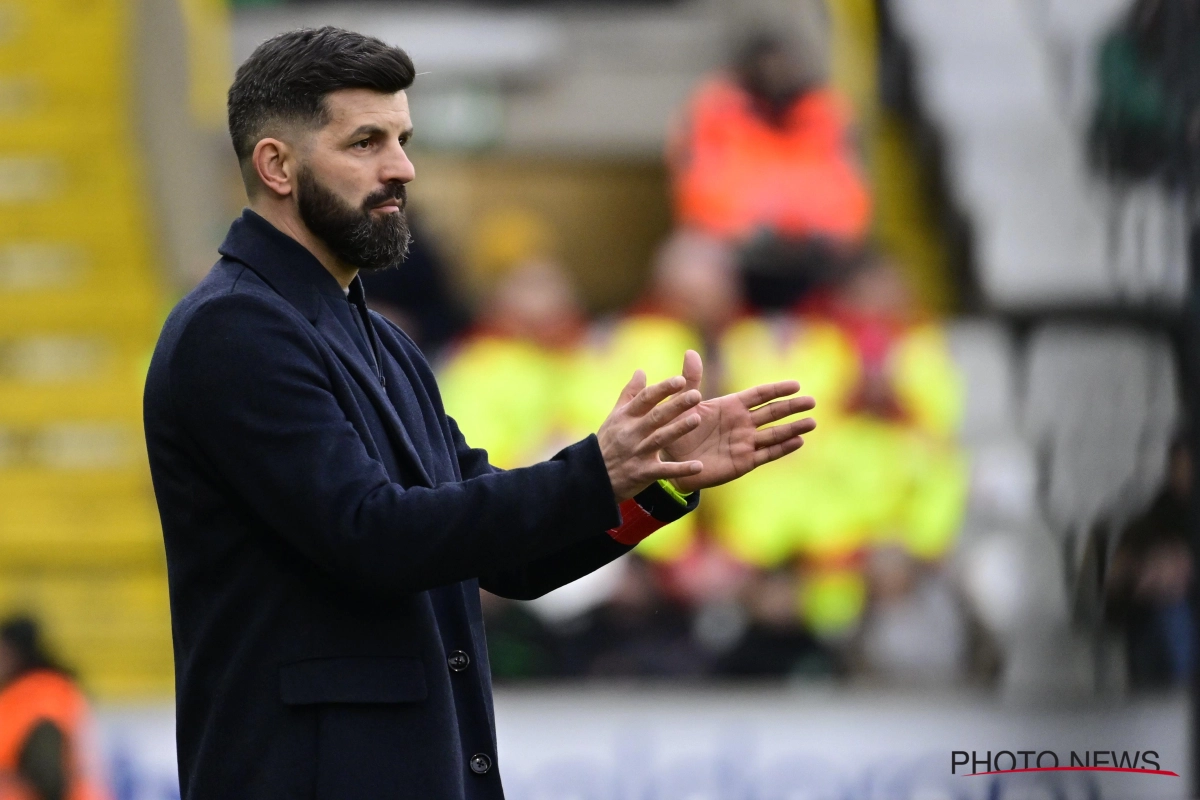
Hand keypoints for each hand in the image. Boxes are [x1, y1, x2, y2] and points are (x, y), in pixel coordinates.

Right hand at [597, 371, 704, 501]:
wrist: (593, 477)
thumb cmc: (608, 442)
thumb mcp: (614, 417)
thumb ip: (630, 394)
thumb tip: (641, 371)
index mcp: (626, 417)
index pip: (645, 398)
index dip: (662, 388)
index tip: (680, 380)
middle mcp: (632, 433)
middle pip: (656, 416)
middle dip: (676, 405)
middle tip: (696, 395)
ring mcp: (637, 453)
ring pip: (660, 439)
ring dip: (678, 430)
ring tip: (697, 419)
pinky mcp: (642, 473)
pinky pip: (664, 471)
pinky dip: (681, 469)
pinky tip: (698, 466)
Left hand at [662, 350, 814, 492]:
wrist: (670, 460)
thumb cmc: (676, 429)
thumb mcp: (683, 403)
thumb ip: (690, 380)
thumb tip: (690, 352)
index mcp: (731, 406)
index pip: (759, 395)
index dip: (777, 390)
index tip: (796, 385)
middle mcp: (742, 423)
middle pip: (773, 412)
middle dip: (792, 407)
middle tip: (812, 401)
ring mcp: (745, 442)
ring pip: (774, 434)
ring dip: (793, 428)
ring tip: (812, 422)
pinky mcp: (743, 462)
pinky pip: (766, 454)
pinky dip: (782, 448)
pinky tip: (798, 442)